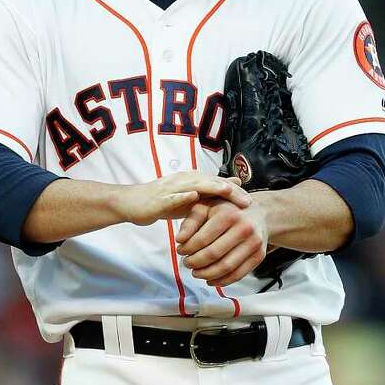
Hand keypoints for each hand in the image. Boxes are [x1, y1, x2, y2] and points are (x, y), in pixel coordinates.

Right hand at [117, 171, 249, 227]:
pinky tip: (194, 196)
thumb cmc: (161, 203)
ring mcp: (171, 188)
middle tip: (247, 201)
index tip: (251, 203)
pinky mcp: (159, 198)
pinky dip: (183, 195)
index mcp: (193, 181)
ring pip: (194, 185)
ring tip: (227, 190)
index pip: (218, 185)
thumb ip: (209, 195)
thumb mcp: (189, 199)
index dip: (235, 192)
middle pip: (211, 183)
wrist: (132, 203)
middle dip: (230, 190)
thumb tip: (234, 187)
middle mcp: (184, 180)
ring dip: (211, 186)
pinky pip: (172, 195)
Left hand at [176, 193, 270, 284]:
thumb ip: (191, 222)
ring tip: (196, 273)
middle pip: (213, 254)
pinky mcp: (259, 256)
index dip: (187, 249)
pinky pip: (238, 274)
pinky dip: (221, 281)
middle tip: (187, 263)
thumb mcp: (206, 208)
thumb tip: (180, 240)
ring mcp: (254, 243)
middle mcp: (244, 228)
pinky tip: (210, 280)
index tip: (180, 251)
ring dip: (207, 274)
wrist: (258, 214)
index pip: (202, 239)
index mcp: (228, 215)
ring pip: (226, 267)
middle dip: (195, 263)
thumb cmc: (227, 211)